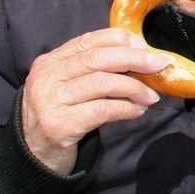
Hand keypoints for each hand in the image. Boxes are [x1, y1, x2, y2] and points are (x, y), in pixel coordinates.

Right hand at [20, 29, 167, 175]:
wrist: (34, 153)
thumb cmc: (61, 114)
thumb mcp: (69, 86)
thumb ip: (94, 70)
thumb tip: (141, 58)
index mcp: (50, 61)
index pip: (89, 40)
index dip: (121, 40)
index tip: (145, 47)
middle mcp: (47, 76)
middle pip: (98, 58)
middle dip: (135, 59)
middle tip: (160, 65)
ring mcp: (51, 100)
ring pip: (103, 83)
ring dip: (135, 88)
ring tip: (151, 96)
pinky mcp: (60, 124)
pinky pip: (103, 110)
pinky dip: (126, 109)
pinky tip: (137, 111)